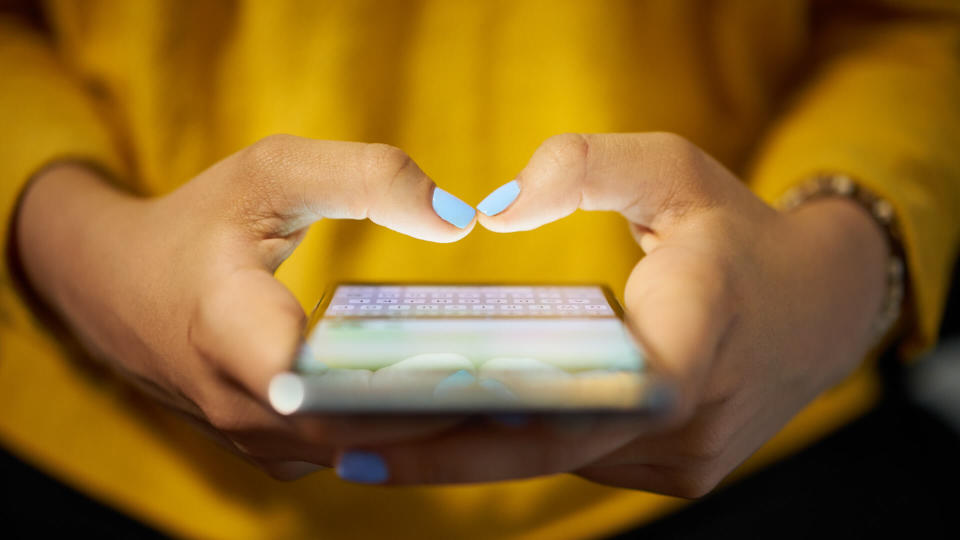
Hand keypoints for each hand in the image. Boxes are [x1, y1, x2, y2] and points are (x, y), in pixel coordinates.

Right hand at [15, 135, 477, 478]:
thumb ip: (366, 177)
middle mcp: (238, 405)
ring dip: (432, 431)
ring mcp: (253, 439)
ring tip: (517, 400)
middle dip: (445, 414)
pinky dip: (401, 434)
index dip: (400, 385)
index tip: (481, 370)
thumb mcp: (272, 171)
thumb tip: (459, 217)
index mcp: (228, 328)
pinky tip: (461, 404)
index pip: (318, 383)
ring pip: (359, 452)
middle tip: (537, 391)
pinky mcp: (270, 450)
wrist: (115, 286)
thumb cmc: (198, 223)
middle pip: (358, 430)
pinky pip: (348, 452)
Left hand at [334, 133, 888, 496]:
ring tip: (376, 437)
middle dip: (443, 451)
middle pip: (549, 447)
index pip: (585, 398)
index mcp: (695, 336)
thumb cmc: (736, 233)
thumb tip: (495, 208)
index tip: (391, 429)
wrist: (819, 308)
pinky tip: (455, 427)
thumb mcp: (673, 170)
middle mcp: (690, 420)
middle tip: (342, 446)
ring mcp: (685, 459)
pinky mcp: (677, 471)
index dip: (483, 423)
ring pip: (561, 461)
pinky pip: (582, 459)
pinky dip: (520, 445)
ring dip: (475, 451)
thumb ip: (587, 166)